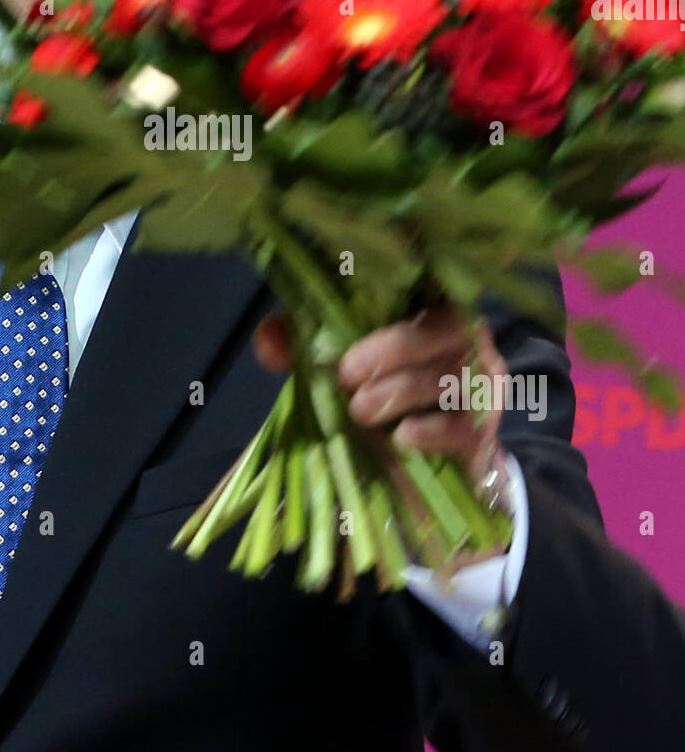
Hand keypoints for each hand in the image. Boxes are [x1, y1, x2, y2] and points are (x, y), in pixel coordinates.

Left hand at [253, 303, 513, 520]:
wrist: (435, 470)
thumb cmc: (387, 400)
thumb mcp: (341, 369)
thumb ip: (303, 348)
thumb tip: (265, 339)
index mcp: (432, 308)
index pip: (428, 280)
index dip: (400, 285)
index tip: (356, 300)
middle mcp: (466, 336)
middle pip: (446, 327)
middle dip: (394, 347)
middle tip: (345, 374)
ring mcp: (484, 381)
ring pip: (452, 374)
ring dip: (402, 390)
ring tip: (360, 410)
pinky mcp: (486, 428)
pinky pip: (465, 423)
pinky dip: (430, 430)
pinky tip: (401, 438)